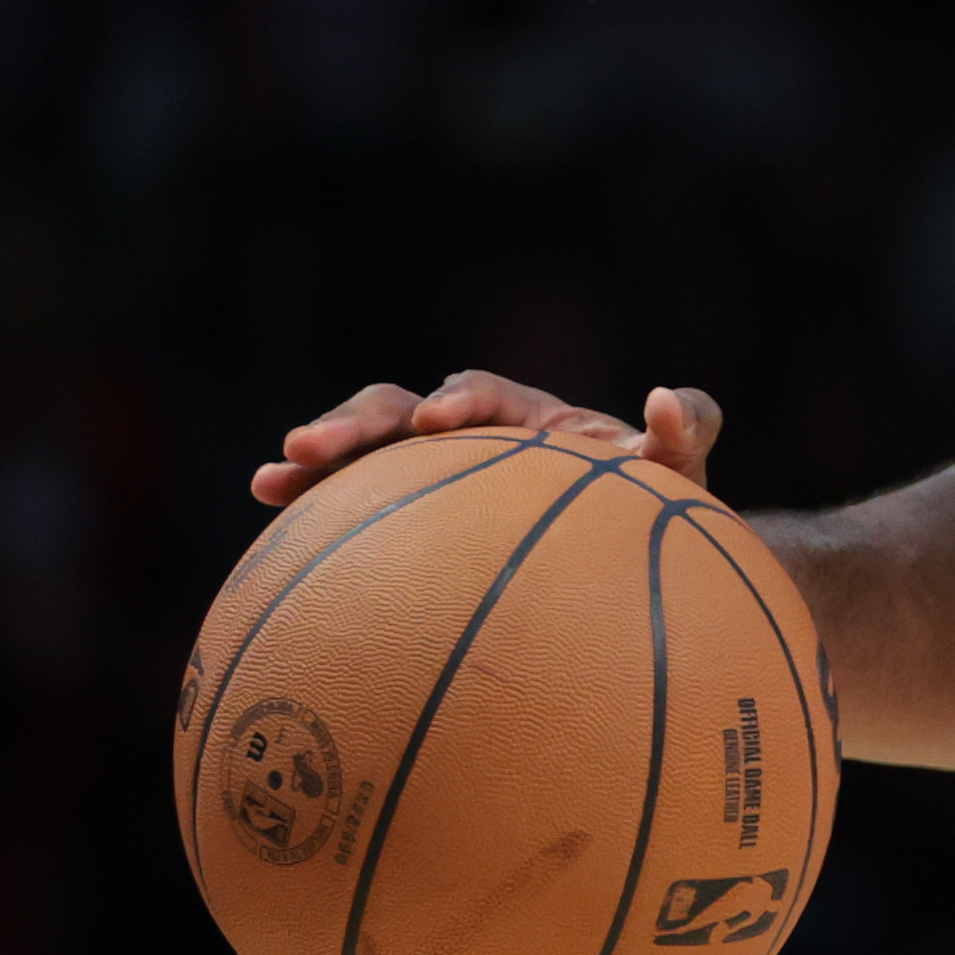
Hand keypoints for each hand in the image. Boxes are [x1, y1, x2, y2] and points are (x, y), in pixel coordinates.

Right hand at [249, 372, 724, 506]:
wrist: (640, 559)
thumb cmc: (661, 506)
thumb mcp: (683, 471)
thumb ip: (688, 428)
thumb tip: (664, 402)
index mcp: (525, 417)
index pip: (484, 395)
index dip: (462, 401)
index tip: (441, 420)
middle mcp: (466, 438)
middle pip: (397, 410)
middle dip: (355, 422)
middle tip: (309, 445)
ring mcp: (430, 479)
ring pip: (362, 458)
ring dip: (315, 462)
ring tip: (267, 480)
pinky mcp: (407, 523)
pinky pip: (354, 516)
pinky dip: (312, 518)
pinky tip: (267, 536)